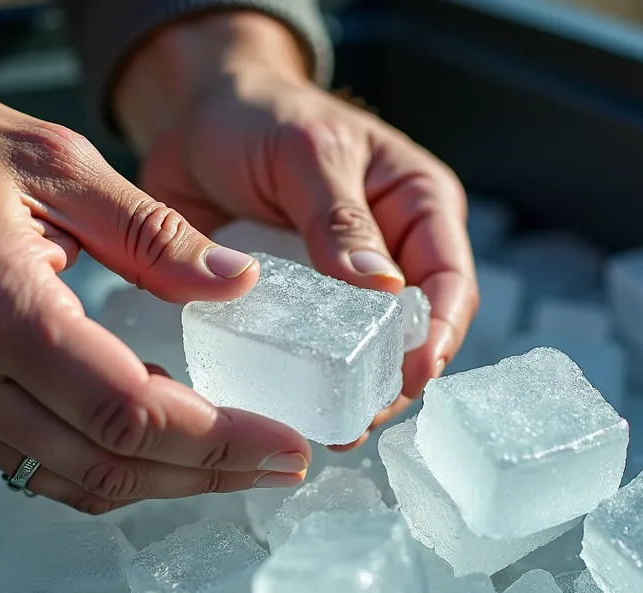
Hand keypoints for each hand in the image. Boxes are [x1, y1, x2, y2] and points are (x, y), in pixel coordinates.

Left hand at [116, 12, 478, 446]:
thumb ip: (340, 218)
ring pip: (367, 351)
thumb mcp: (305, 153)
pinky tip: (291, 408)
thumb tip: (383, 288)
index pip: (448, 279)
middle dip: (395, 379)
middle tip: (360, 420)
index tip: (412, 374)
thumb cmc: (262, 115)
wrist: (194, 115)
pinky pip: (312, 352)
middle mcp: (393, 250)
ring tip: (331, 429)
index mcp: (417, 203)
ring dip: (354, 391)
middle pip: (414, 329)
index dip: (438, 331)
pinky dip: (309, 381)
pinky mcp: (301, 305)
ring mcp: (346, 284)